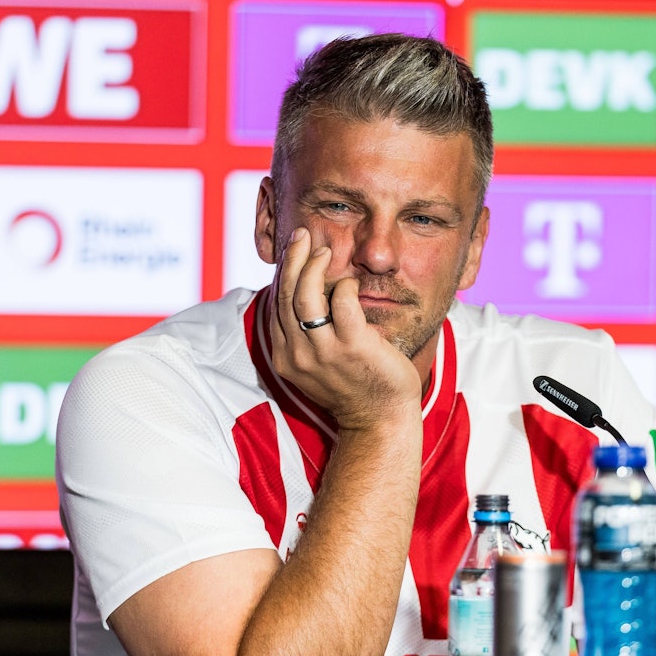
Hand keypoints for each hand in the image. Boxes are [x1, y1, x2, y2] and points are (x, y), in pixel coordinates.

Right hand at [269, 227, 421, 428]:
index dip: (282, 273)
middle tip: (303, 236)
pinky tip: (351, 282)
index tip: (293, 252)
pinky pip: (343, 304)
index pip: (276, 305)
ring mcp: (325, 352)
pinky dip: (345, 286)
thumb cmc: (354, 385)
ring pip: (306, 296)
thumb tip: (305, 292)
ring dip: (314, 267)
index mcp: (286, 357)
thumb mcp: (318, 363)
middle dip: (293, 260)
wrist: (379, 419)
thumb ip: (306, 334)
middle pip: (286, 295)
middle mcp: (298, 355)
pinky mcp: (353, 347)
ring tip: (324, 250)